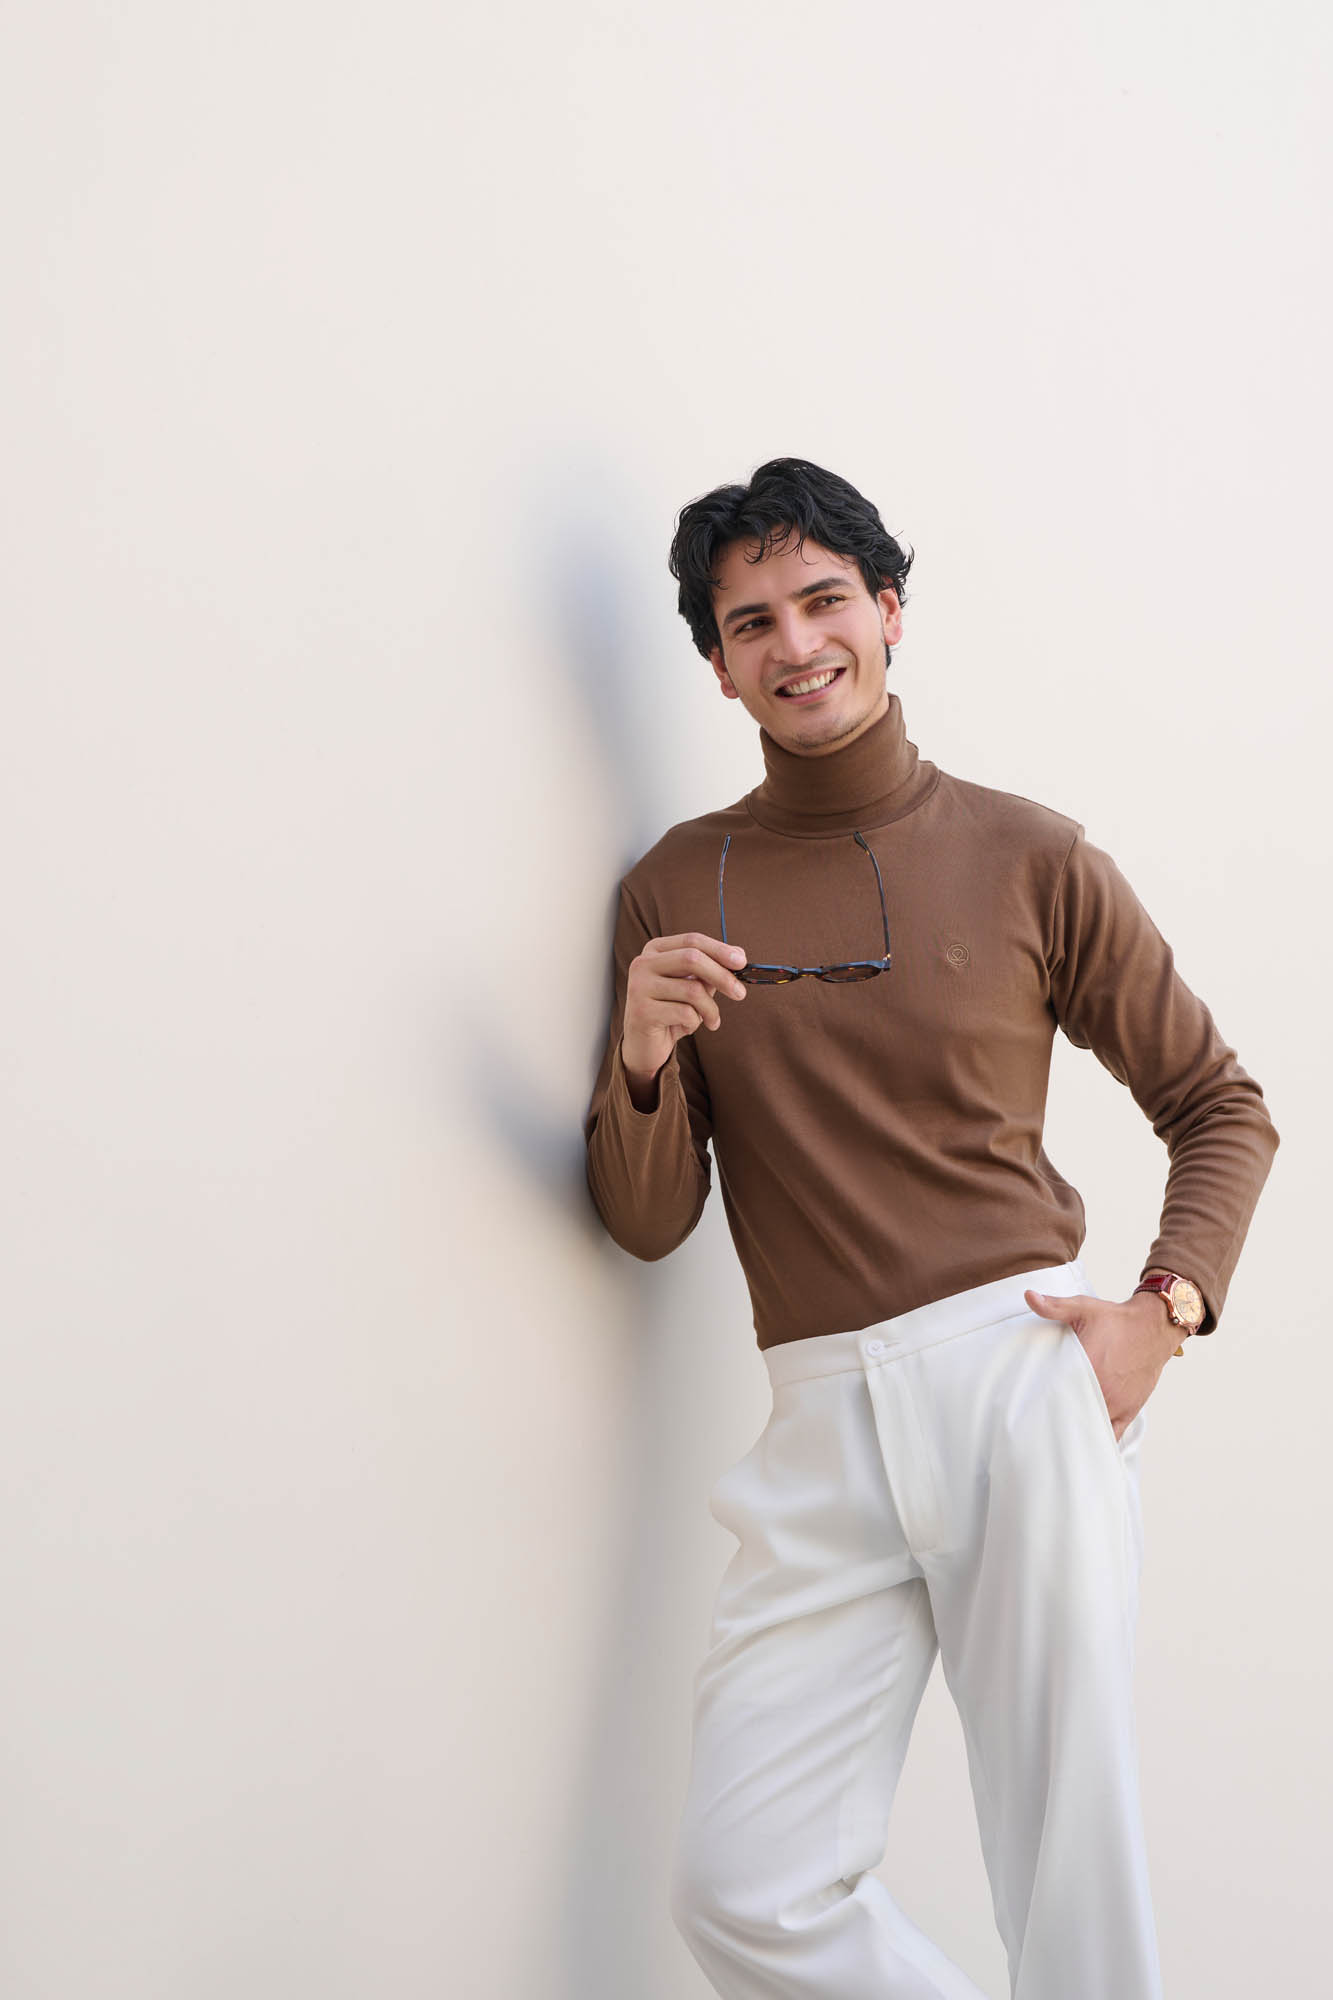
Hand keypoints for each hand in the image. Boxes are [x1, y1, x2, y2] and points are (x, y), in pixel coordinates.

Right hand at [621, 932, 747, 1100]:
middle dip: (722, 976)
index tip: (742, 961)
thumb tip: (739, 954)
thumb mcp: (692, 986)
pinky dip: (695, 1023)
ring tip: (711, 1020)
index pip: (692, 941)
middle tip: (740, 993)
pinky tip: (687, 1027)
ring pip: (692, 990)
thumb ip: (711, 969)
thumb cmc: (671, 1010)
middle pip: (692, 959)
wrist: (644, 1044)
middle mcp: (643, 964)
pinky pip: (685, 1013)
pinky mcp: (642, 1012)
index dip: (720, 949)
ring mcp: (639, 987)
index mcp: (655, 950)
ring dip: (710, 1009)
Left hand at [1024, 1287, 1180, 1439]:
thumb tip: (1028, 1296)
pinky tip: (1083, 1447)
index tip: (1026, 1410)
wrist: (1154, 1327)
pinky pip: (1113, 1435)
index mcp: (1088, 1367)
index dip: (1041, 1404)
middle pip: (1071, 1415)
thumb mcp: (1084, 1308)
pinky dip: (1098, 1441)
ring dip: (1074, 1432)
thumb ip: (1054, 1306)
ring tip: (1054, 1438)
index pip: (1057, 1393)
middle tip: (1035, 1427)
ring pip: (1091, 1428)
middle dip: (1054, 1421)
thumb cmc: (1117, 1319)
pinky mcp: (1129, 1411)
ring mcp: (1117, 1403)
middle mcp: (1103, 1390)